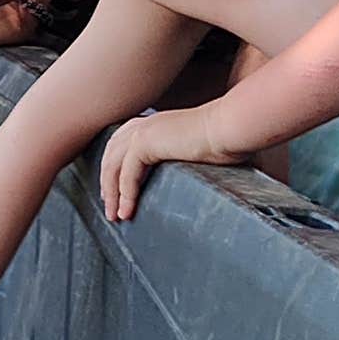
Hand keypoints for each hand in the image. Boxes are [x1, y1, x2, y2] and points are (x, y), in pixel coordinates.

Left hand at [96, 108, 226, 222]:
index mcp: (154, 124)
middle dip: (107, 184)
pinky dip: (125, 194)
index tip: (115, 192)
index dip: (114, 169)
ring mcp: (143, 132)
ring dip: (112, 193)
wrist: (231, 126)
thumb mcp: (195, 149)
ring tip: (115, 216)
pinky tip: (127, 210)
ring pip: (113, 167)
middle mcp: (144, 125)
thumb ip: (182, 158)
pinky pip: (127, 174)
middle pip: (111, 156)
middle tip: (110, 207)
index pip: (121, 146)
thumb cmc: (225, 138)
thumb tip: (186, 175)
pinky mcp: (146, 142)